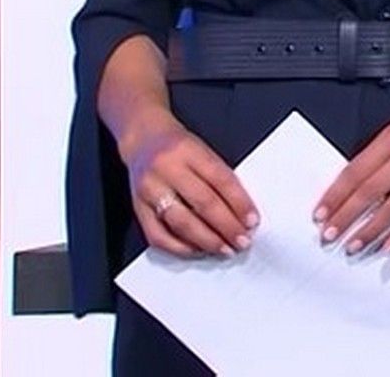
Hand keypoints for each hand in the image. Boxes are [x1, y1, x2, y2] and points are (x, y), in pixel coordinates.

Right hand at [120, 111, 259, 258]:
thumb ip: (221, 178)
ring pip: (181, 222)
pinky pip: (157, 235)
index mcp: (189, 151)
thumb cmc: (179, 147)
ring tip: (224, 249)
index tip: (252, 221)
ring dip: (207, 241)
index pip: (221, 180)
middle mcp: (167, 169)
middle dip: (226, 227)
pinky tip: (197, 250)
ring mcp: (149, 190)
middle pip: (202, 203)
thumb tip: (242, 212)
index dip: (240, 203)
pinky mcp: (137, 208)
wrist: (143, 138)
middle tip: (242, 241)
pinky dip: (180, 247)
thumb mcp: (204, 151)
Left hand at [313, 88, 389, 255]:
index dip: (335, 197)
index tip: (321, 215)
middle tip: (330, 235)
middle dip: (346, 218)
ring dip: (371, 231)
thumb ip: (375, 156)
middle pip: (370, 193)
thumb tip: (350, 189)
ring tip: (354, 245)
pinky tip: (389, 244)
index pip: (355, 173)